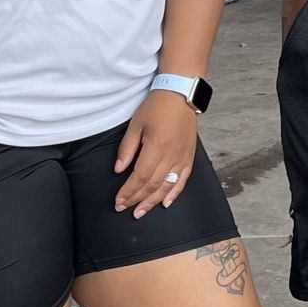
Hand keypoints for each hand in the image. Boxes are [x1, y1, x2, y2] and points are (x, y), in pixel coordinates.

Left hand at [113, 90, 199, 216]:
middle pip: (153, 185)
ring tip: (140, 212)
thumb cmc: (157, 107)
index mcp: (157, 146)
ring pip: (167, 186)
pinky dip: (174, 193)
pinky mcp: (189, 157)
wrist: (181, 95)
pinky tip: (166, 203)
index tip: (118, 200)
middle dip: (137, 199)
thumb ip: (127, 148)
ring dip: (153, 201)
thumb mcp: (136, 124)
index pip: (140, 176)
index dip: (128, 191)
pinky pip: (183, 180)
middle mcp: (171, 155)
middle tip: (124, 208)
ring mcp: (182, 157)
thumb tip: (118, 169)